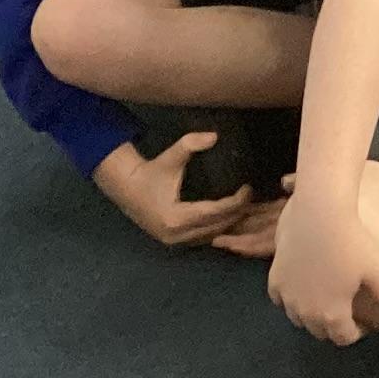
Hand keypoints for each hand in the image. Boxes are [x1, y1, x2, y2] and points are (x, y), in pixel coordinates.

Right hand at [94, 136, 273, 250]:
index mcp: (176, 218)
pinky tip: (231, 217)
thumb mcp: (170, 156)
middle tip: (252, 197)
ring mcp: (174, 241)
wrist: (126, 188)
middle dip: (237, 213)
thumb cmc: (151, 172)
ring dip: (230, 223)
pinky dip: (218, 228)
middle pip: (216, 227)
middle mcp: (176, 235)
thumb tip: (214, 136)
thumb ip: (190, 143)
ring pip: (211, 235)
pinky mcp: (174, 241)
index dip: (235, 202)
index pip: (214, 213)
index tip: (248, 188)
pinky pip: (202, 238)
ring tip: (246, 207)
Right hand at [268, 189, 378, 346]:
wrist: (319, 213)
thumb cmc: (353, 242)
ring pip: (300, 319)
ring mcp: (286, 298)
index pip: (343, 338)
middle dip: (335, 324)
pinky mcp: (274, 282)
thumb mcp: (378, 271)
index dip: (357, 332)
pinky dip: (295, 299)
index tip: (365, 318)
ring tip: (330, 294)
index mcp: (331, 315)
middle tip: (348, 305)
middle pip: (320, 332)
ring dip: (314, 313)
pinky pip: (283, 301)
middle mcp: (305, 313)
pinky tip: (309, 283)